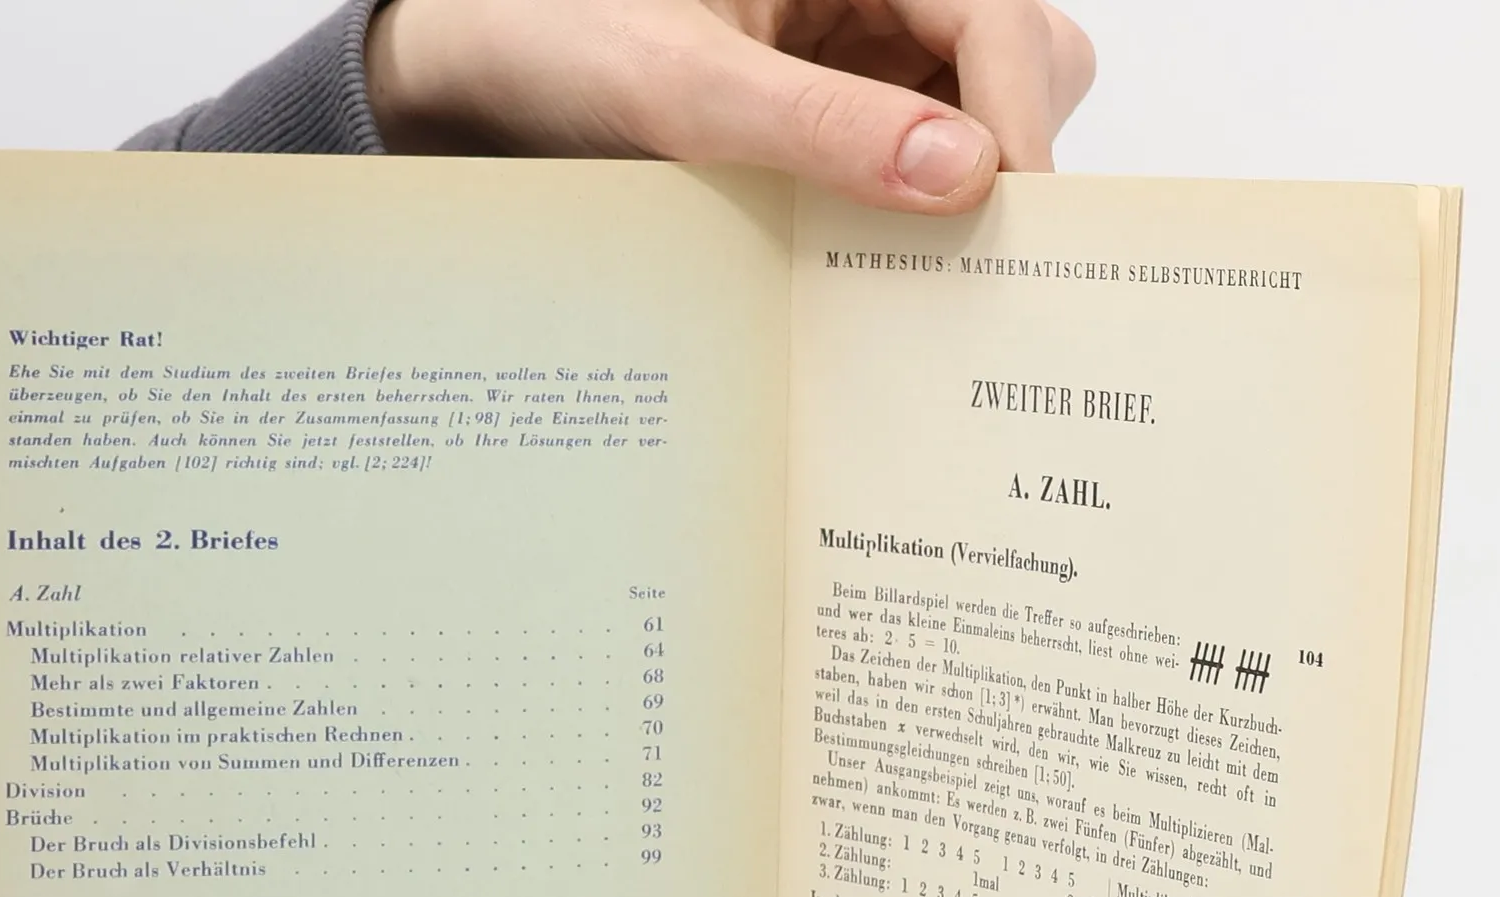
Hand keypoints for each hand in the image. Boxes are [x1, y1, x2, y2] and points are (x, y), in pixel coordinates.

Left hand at [368, 0, 1094, 214]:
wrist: (482, 73)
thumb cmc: (559, 39)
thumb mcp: (686, 88)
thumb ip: (822, 127)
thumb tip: (962, 176)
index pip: (996, 15)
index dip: (1017, 120)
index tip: (1013, 223)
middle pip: (1017, 57)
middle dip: (1002, 149)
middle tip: (967, 259)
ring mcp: (858, 45)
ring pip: (974, 113)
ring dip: (954, 190)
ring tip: (906, 269)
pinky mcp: (832, 104)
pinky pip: (910, 155)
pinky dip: (904, 209)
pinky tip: (868, 260)